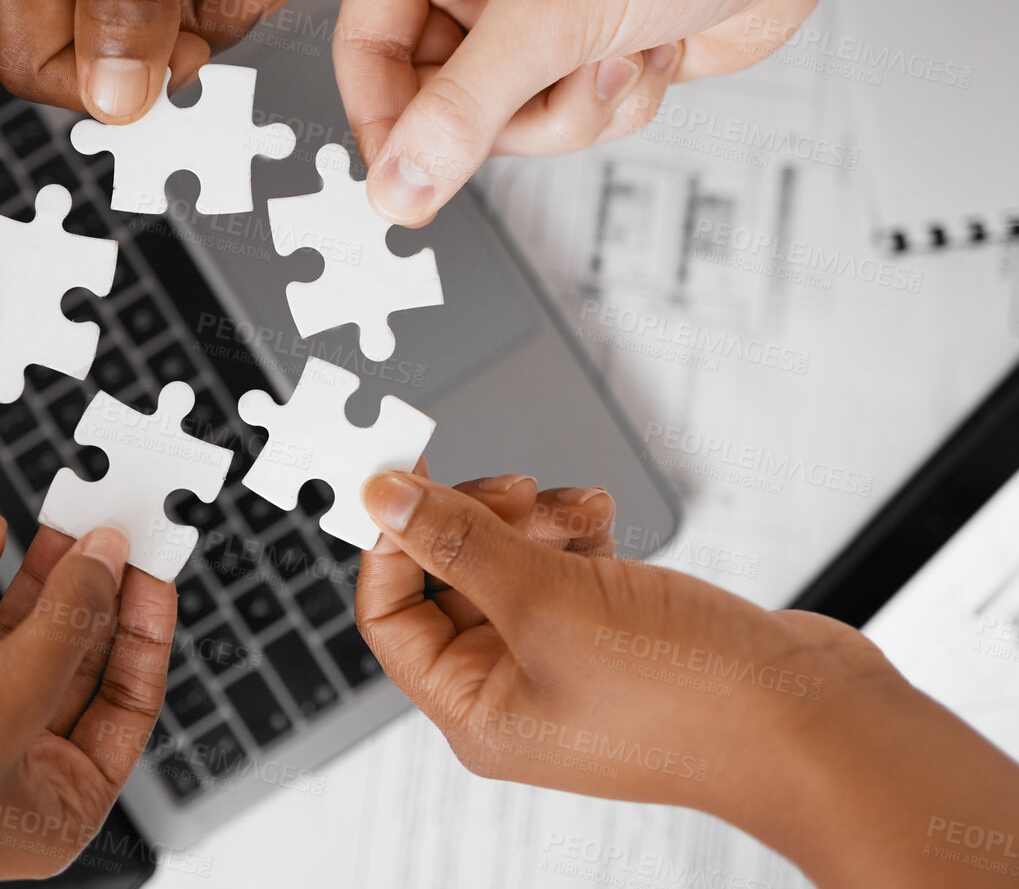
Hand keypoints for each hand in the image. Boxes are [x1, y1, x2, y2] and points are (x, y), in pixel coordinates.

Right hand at [0, 518, 173, 888]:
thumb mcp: (9, 700)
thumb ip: (66, 621)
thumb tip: (107, 556)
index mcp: (59, 802)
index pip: (128, 700)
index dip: (145, 627)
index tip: (150, 564)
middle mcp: (12, 767)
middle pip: (73, 659)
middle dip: (89, 591)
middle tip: (104, 527)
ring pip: (14, 636)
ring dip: (36, 577)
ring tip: (58, 520)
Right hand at [335, 0, 989, 223]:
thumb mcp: (551, 19)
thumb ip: (460, 114)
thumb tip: (396, 185)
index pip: (364, 46)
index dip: (387, 124)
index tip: (406, 186)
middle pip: (433, 98)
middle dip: (513, 108)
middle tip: (556, 78)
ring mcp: (519, 8)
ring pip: (499, 122)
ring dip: (570, 108)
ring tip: (615, 49)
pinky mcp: (567, 46)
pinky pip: (552, 121)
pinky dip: (604, 106)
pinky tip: (642, 49)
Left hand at [356, 470, 1018, 886]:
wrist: (817, 724)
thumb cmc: (689, 695)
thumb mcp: (547, 603)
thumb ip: (458, 543)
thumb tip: (381, 497)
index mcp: (475, 710)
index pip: (388, 612)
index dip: (391, 540)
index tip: (404, 474)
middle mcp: (513, 691)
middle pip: (448, 578)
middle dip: (475, 520)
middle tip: (515, 490)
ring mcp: (567, 661)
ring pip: (511, 562)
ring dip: (533, 519)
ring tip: (578, 509)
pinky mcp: (617, 633)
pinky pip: (566, 565)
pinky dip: (576, 532)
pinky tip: (603, 519)